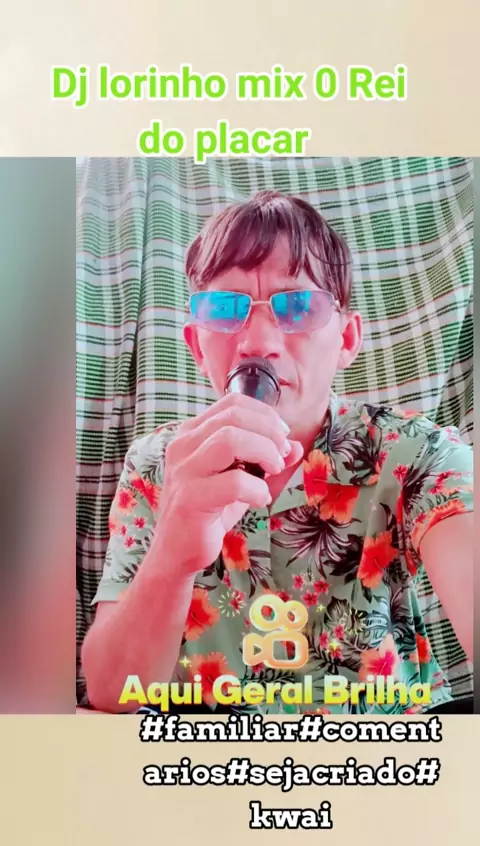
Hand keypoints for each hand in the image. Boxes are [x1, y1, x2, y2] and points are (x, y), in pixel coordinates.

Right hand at [154, 393, 302, 572]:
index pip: (232, 403)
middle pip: (234, 417)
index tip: (281, 436)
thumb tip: (295, 446)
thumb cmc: (209, 511)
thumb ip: (266, 460)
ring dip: (264, 452)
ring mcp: (183, 471)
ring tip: (272, 472)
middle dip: (269, 433)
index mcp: (191, 434)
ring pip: (230, 440)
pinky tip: (260, 499)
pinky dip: (256, 489)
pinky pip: (233, 482)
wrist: (177, 551)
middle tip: (281, 456)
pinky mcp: (189, 498)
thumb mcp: (241, 479)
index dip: (264, 414)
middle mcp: (182, 446)